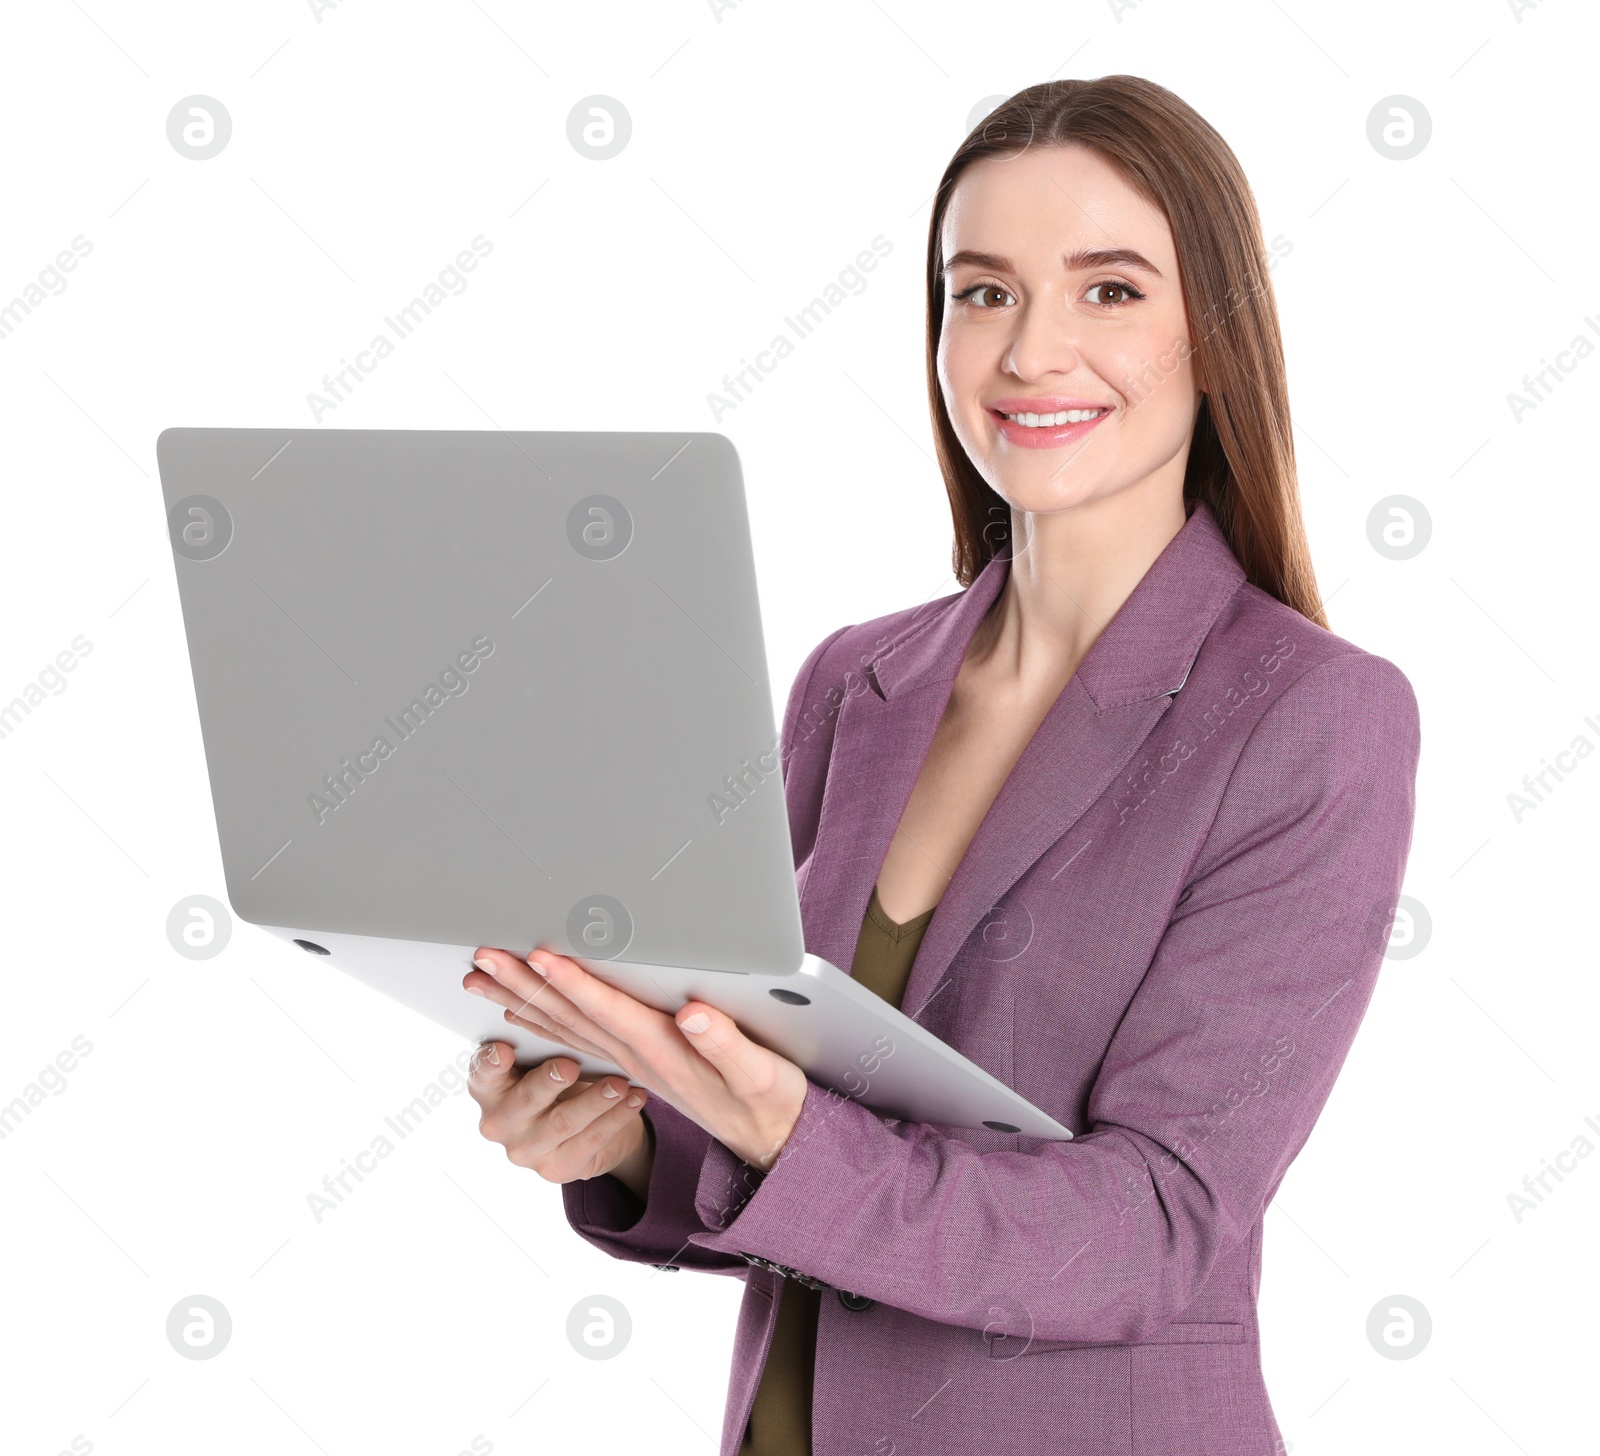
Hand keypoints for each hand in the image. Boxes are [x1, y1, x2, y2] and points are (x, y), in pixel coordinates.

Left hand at [463, 945, 808, 1170]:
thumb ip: (725, 1043)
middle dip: (527, 983)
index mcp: (665, 1052)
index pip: (608, 1012)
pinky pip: (576, 1038)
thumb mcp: (759, 1073)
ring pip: (564, 1024)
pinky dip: (544, 1020)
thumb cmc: (768, 1100)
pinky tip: (520, 1007)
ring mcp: (632, 1062)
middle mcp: (638, 1058)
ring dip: (522, 997)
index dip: (574, 982)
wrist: (771, 1136)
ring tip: (484, 974)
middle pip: (571, 1015)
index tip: (540, 955)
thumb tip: (694, 1014)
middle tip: (485, 956)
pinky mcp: (636, 1062)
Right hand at [467, 1042, 652, 1192]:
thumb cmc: (556, 1077)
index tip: (503, 1050)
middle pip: (525, 1100)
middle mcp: (499, 1123)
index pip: (482, 1075)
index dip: (490, 1064)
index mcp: (488, 1089)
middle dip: (548, 1081)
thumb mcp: (543, 1057)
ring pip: (563, 1122)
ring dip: (595, 1101)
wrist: (585, 1123)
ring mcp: (526, 1151)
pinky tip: (635, 1099)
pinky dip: (616, 1117)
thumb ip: (541, 1040)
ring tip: (620, 1083)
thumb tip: (558, 1003)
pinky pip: (591, 1140)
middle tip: (570, 1066)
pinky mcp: (557, 1169)